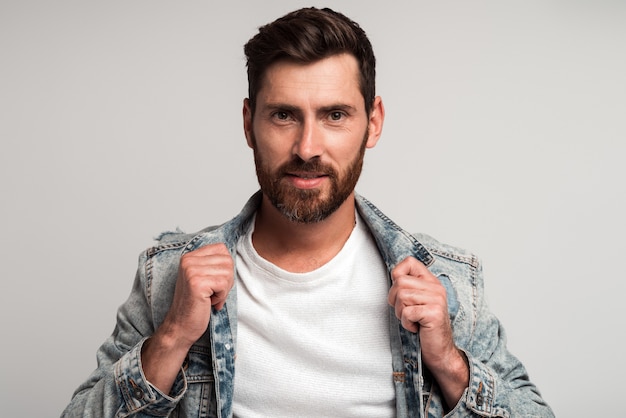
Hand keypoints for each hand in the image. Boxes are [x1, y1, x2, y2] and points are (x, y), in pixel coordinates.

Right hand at [164, 242, 234, 347]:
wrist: (180, 326)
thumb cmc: (196, 304)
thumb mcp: (203, 278)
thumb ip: (213, 264)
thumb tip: (231, 257)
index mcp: (189, 256)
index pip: (222, 249)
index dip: (225, 267)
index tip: (214, 282)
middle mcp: (188, 260)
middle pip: (227, 260)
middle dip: (227, 280)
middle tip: (213, 293)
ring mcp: (191, 270)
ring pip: (228, 272)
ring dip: (224, 290)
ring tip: (210, 298)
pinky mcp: (197, 283)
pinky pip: (224, 284)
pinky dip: (221, 297)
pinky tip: (209, 302)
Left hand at [388, 256, 467, 407]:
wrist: (440, 351)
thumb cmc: (424, 327)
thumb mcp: (416, 302)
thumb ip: (408, 287)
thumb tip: (393, 277)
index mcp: (431, 282)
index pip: (409, 262)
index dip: (397, 274)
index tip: (399, 291)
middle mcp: (436, 288)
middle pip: (400, 282)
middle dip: (395, 300)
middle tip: (405, 312)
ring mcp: (437, 300)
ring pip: (401, 296)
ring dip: (400, 313)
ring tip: (411, 320)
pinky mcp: (434, 313)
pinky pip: (406, 312)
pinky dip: (406, 323)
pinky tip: (416, 328)